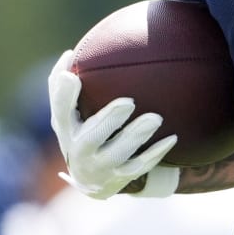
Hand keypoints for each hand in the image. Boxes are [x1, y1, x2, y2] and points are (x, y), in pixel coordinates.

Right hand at [46, 50, 178, 198]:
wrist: (94, 181)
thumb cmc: (83, 132)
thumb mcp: (70, 114)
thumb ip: (66, 87)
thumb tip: (68, 54)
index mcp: (67, 131)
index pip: (61, 113)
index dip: (63, 97)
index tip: (72, 76)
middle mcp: (80, 152)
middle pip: (91, 138)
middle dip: (108, 121)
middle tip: (129, 102)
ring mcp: (101, 168)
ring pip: (118, 155)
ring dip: (136, 136)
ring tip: (155, 118)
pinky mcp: (122, 177)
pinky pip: (141, 166)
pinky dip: (156, 153)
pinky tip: (172, 138)